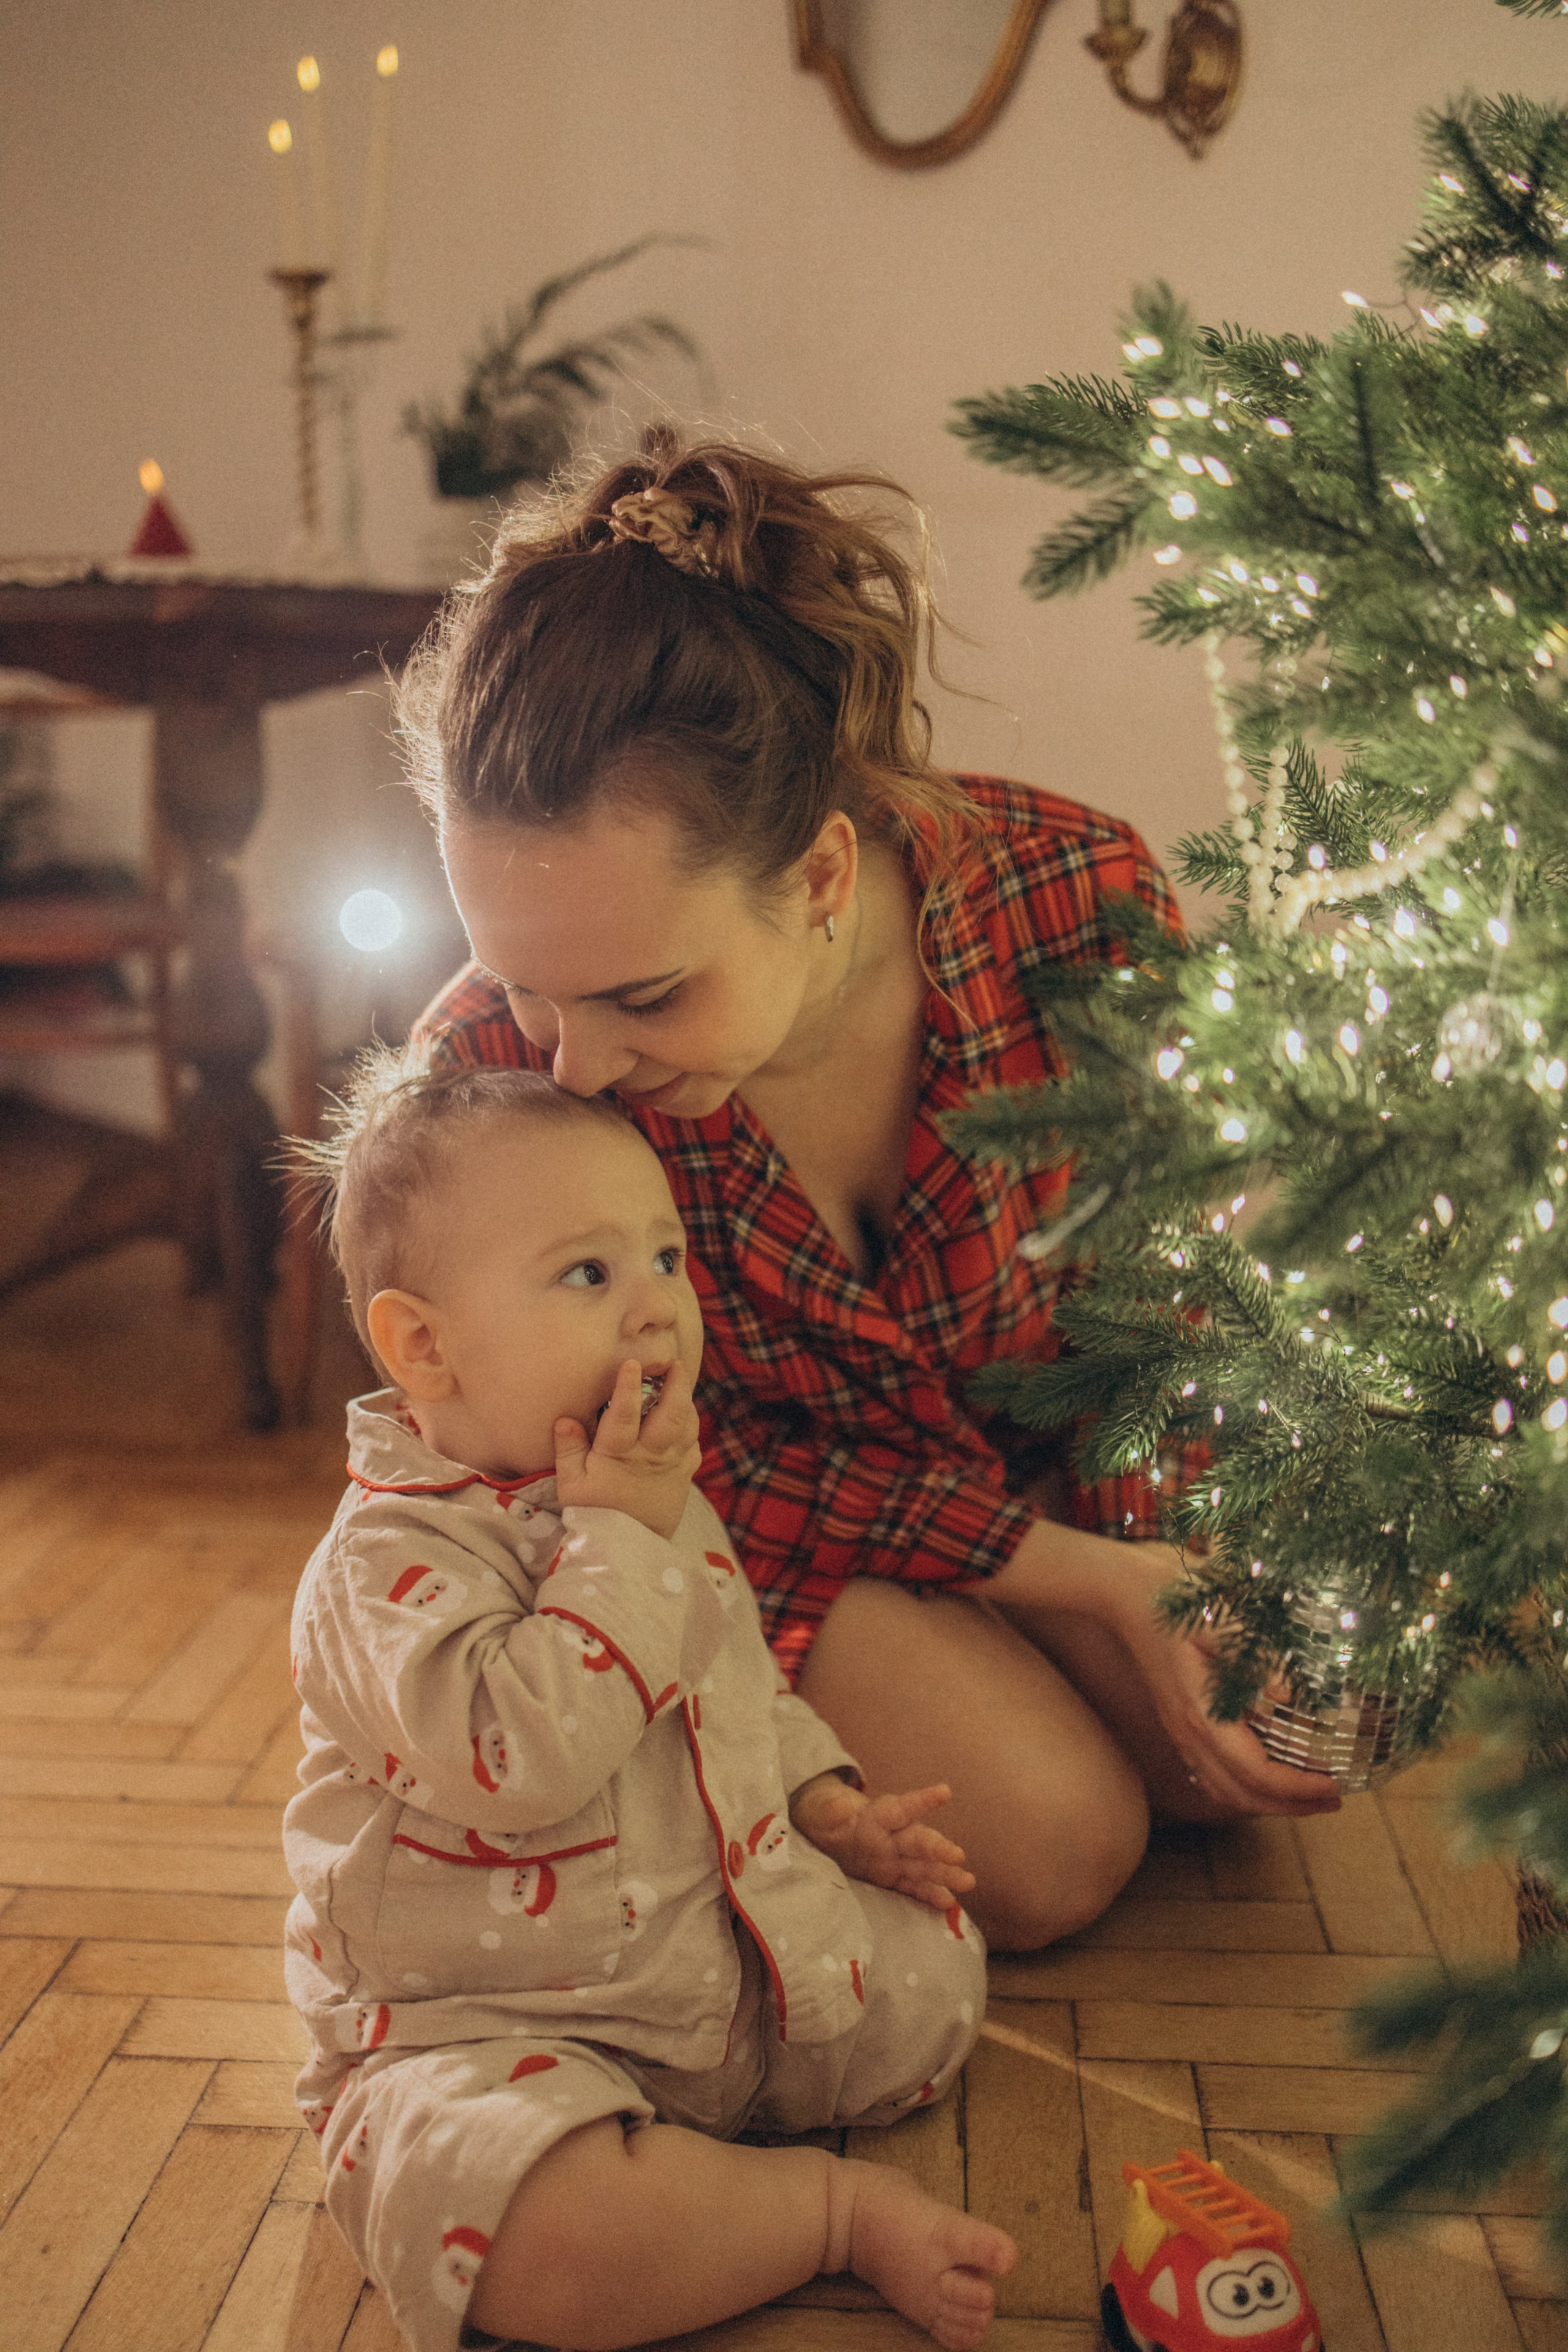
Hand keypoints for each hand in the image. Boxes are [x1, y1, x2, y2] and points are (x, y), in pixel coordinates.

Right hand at [553, 1357, 701, 1541]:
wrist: (624, 1551)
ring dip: (686, 1403)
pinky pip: (693, 1447)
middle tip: (676, 1362)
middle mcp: (649, 1456)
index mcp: (618, 1455)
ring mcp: (670, 1467)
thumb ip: (569, 1449)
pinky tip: (685, 1417)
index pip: (623, 1416)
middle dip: (675, 1386)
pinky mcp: (683, 1478)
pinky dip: (691, 1428)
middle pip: (670, 1416)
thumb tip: (565, 1418)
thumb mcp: (571, 1485)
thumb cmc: (594, 1513)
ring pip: (686, 1428)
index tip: (632, 1362)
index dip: (628, 1388)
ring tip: (680, 1383)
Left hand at [790, 1774, 976, 1910]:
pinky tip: (949, 1904)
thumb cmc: (827, 1818)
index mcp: (877, 1817)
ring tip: (969, 1881)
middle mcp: (893, 1837)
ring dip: (945, 1874)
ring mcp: (896, 1860)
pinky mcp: (894, 1879)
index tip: (945, 1792)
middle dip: (938, 1848)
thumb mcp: (822, 1812)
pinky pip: (914, 1887)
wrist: (829, 1835)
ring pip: (924, 1866)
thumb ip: (830, 1810)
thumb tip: (838, 1806)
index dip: (922, 1801)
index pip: (901, 1808)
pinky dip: (931, 1895)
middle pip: (918, 1841)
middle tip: (958, 1855)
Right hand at [975, 1526, 1339, 1819]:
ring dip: (1267, 1802)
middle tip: (1333, 1800)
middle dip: (1290, 1806)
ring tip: (1306, 1796)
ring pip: (1223, 1790)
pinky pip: (1210, 1774)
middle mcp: (1188, 1732)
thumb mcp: (1223, 1619)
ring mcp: (1179, 1729)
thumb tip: (1294, 1696)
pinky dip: (1242, 1788)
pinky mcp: (1177, 1721)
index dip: (1297, 1788)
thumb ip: (1257, 1657)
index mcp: (1201, 1713)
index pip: (1255, 1773)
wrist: (1123, 1590)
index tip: (1335, 1784)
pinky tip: (1262, 1776)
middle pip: (1241, 1794)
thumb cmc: (1175, 1598)